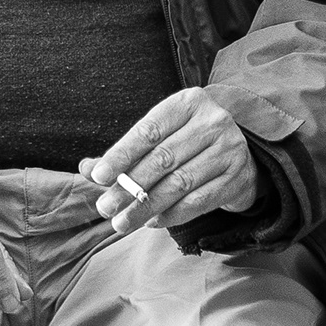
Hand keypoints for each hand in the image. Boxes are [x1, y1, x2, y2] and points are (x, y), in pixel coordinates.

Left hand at [80, 89, 258, 232]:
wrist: (240, 154)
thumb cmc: (187, 143)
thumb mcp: (160, 137)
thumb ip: (125, 152)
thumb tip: (86, 168)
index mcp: (188, 103)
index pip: (149, 131)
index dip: (121, 155)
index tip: (98, 176)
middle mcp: (213, 121)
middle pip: (163, 159)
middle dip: (130, 187)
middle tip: (105, 208)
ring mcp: (230, 149)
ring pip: (179, 183)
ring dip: (146, 206)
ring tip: (123, 222)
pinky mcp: (238, 178)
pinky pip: (199, 201)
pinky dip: (172, 215)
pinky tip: (152, 222)